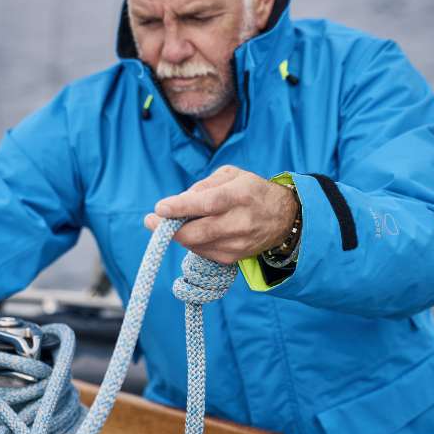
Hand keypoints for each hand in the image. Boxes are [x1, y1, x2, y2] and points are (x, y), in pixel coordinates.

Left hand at [144, 165, 297, 263]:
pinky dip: (192, 242)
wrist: (283, 218)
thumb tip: (180, 201)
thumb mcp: (232, 175)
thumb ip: (205, 185)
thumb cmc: (251, 191)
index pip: (207, 203)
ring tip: (172, 223)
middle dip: (169, 228)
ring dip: (179, 235)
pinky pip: (203, 252)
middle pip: (198, 232)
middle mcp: (240, 222)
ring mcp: (237, 243)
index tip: (160, 208)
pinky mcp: (233, 258)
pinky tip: (192, 231)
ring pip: (197, 244)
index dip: (181, 207)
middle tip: (150, 221)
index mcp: (240, 195)